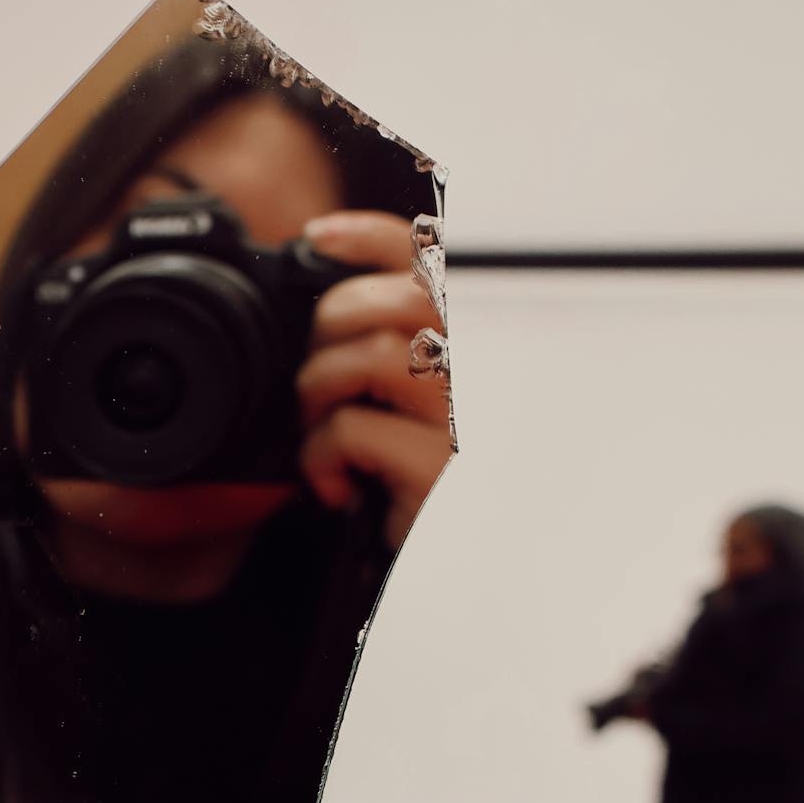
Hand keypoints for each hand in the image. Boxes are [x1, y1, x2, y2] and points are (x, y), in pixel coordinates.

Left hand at [294, 211, 452, 546]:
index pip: (434, 260)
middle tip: (322, 381)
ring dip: (319, 391)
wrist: (459, 567)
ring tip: (323, 430)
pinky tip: (337, 483)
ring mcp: (467, 418)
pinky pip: (353, 431)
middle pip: (392, 302)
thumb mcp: (412, 406)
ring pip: (370, 357)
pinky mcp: (440, 468)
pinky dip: (321, 456)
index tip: (317, 235)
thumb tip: (328, 293)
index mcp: (476, 343)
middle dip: (329, 330)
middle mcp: (485, 370)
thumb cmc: (428, 480)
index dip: (372, 235)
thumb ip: (390, 346)